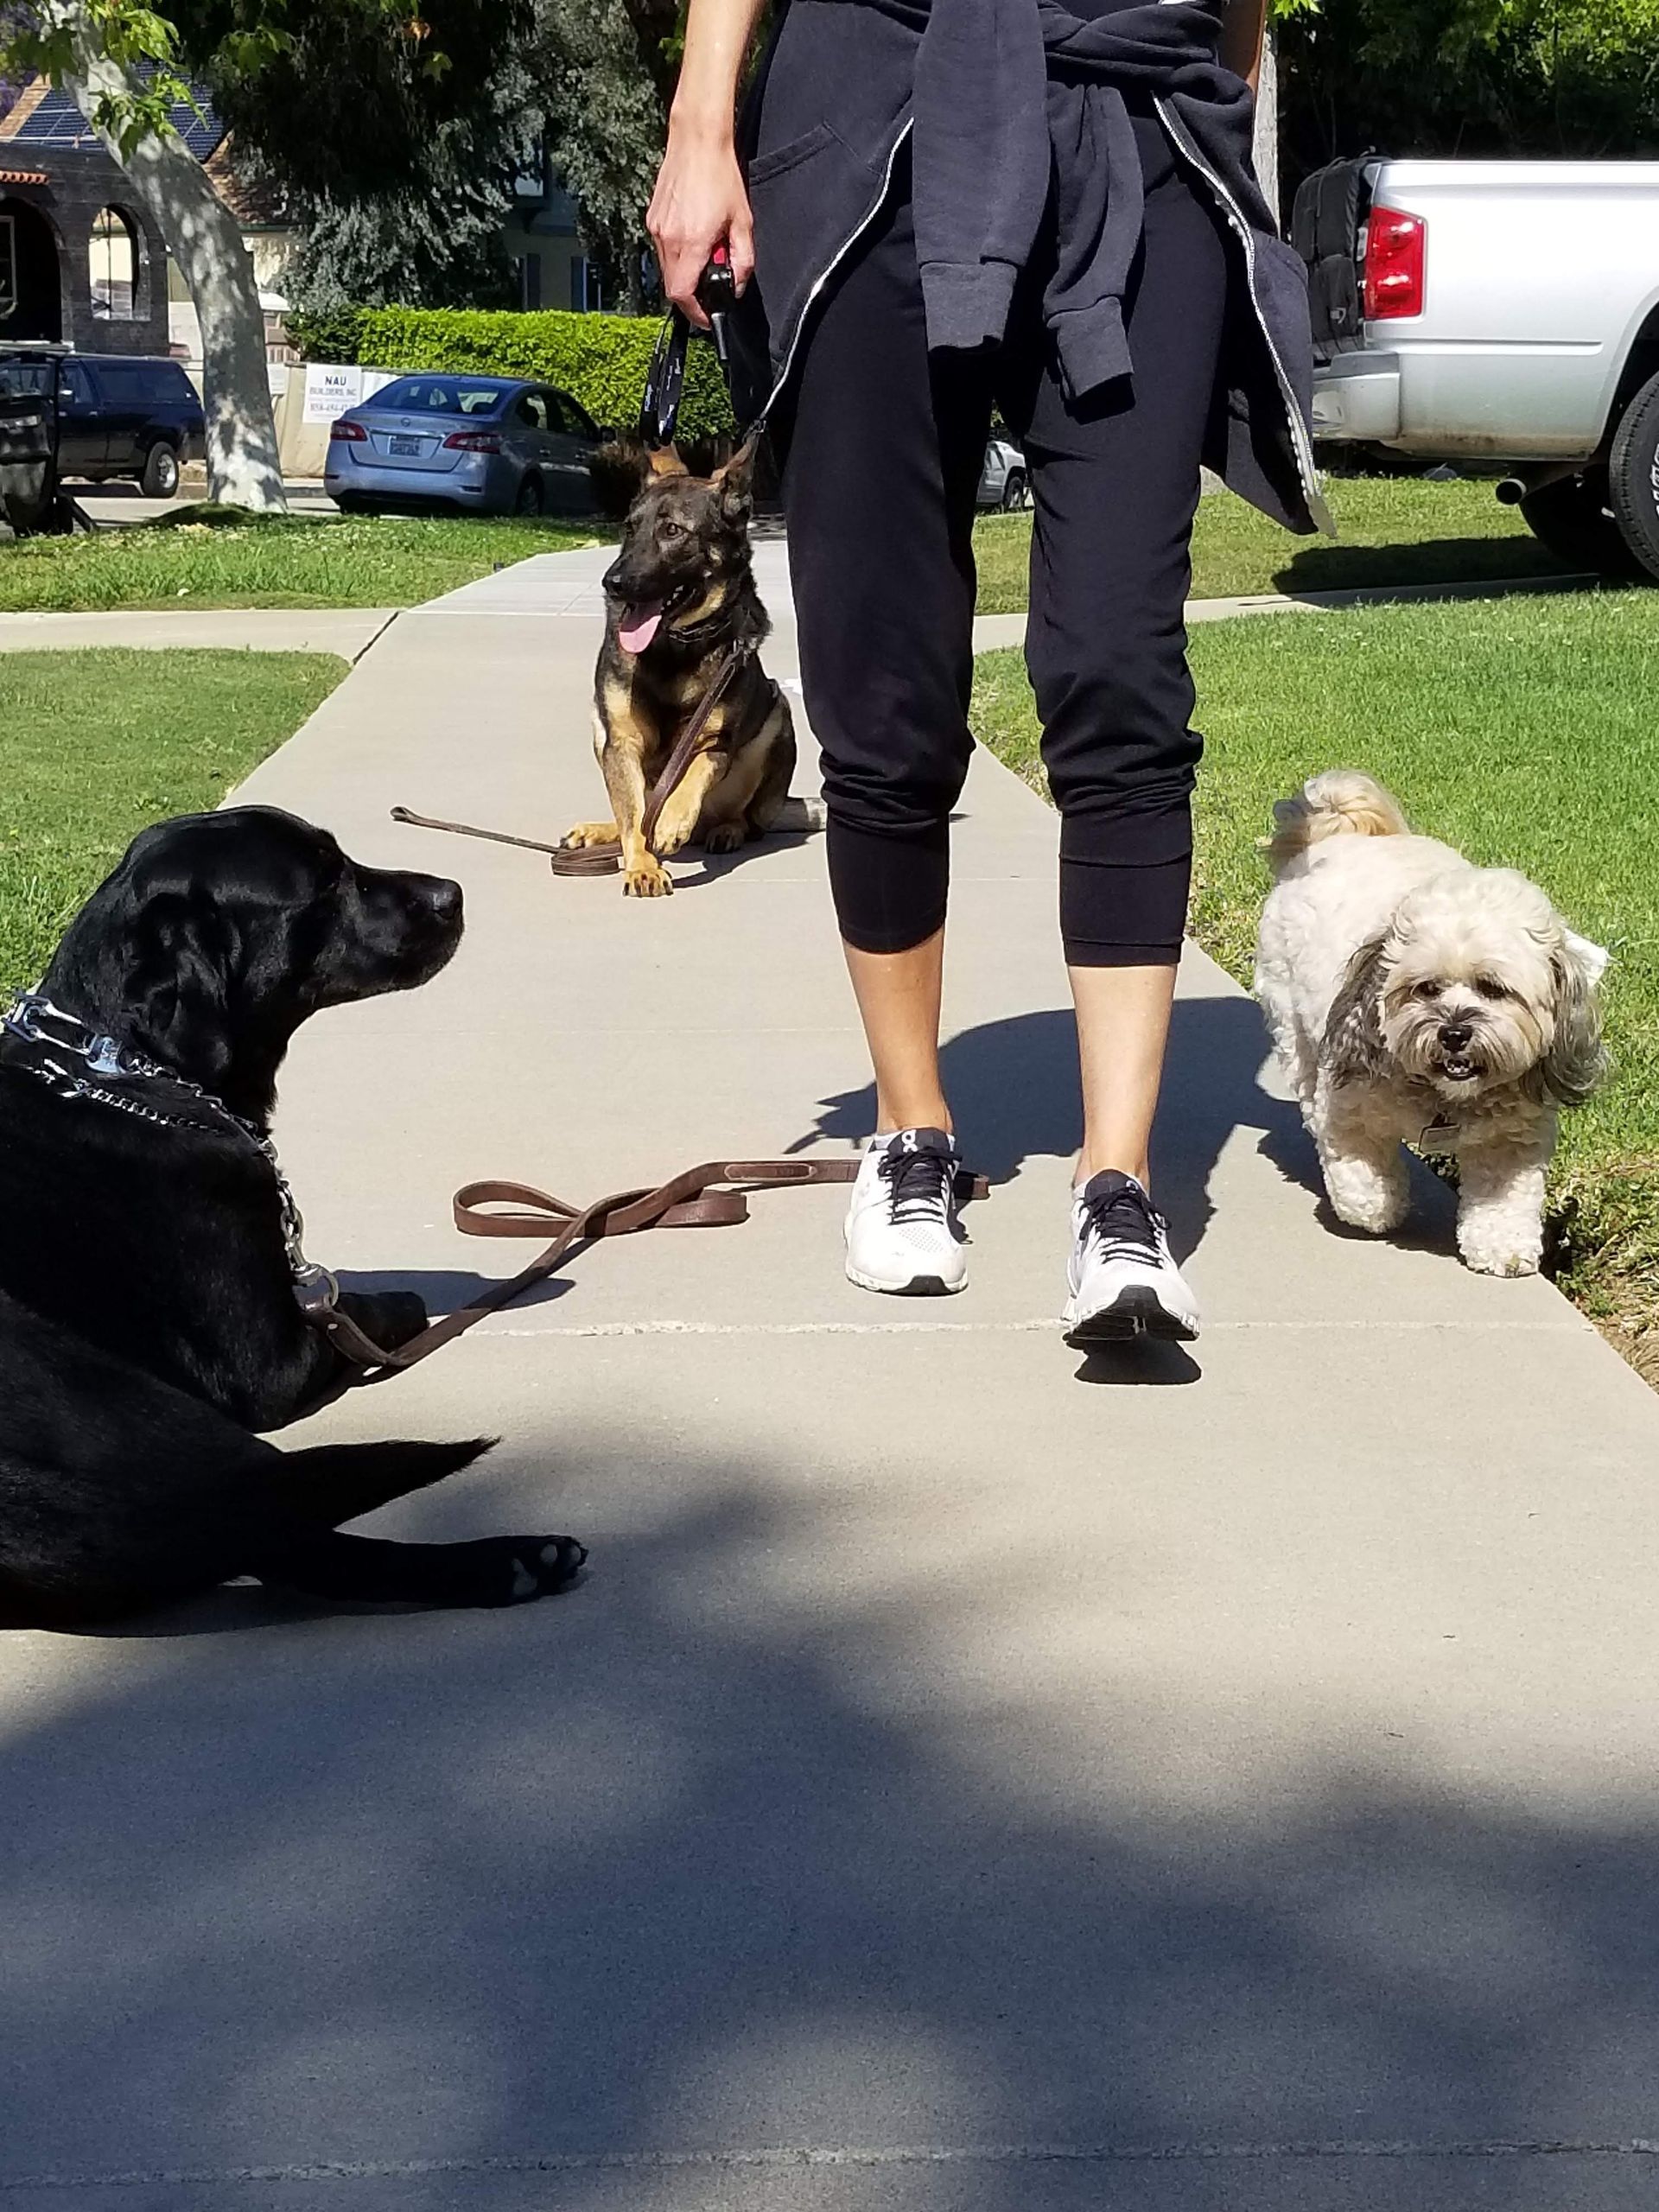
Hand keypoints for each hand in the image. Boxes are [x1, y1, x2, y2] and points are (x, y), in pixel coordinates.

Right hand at [648, 123, 754, 329]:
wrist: (697, 141)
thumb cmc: (720, 176)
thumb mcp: (743, 223)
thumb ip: (743, 260)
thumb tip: (737, 286)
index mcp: (691, 243)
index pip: (683, 295)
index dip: (696, 313)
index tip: (708, 317)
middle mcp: (668, 239)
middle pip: (673, 288)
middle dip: (693, 294)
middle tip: (713, 280)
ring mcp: (657, 229)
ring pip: (667, 270)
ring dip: (685, 273)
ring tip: (706, 251)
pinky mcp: (652, 219)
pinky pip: (663, 250)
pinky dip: (678, 255)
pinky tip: (694, 236)